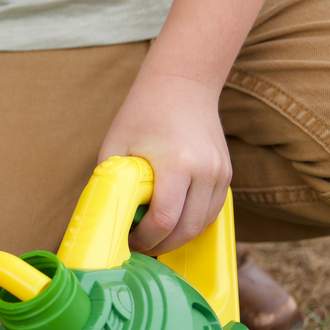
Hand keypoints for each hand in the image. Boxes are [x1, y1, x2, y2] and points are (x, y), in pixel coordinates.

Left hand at [97, 71, 231, 254]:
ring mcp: (221, 174)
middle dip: (161, 245)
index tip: (128, 239)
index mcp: (178, 163)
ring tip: (153, 235)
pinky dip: (191, 223)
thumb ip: (111, 182)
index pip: (164, 220)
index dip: (144, 239)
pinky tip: (171, 222)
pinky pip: (210, 212)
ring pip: (202, 225)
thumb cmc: (144, 112)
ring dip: (177, 238)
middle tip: (139, 246)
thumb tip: (103, 218)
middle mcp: (206, 171)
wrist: (184, 84)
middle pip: (186, 230)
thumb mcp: (116, 145)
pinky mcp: (226, 176)